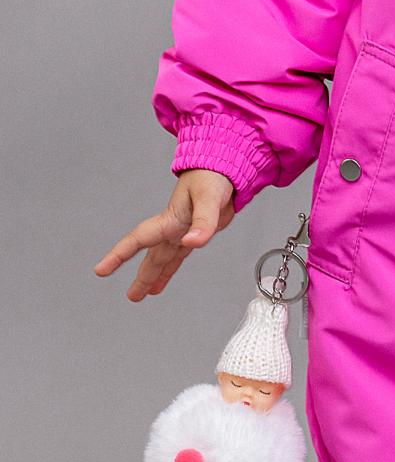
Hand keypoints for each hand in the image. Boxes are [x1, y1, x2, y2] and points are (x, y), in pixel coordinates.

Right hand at [93, 169, 235, 300]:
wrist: (225, 166)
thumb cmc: (213, 175)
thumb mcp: (209, 197)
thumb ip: (203, 222)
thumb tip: (192, 243)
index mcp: (170, 219)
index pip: (139, 240)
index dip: (118, 255)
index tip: (101, 270)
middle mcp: (173, 227)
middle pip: (152, 256)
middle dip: (141, 276)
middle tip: (131, 296)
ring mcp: (183, 230)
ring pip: (164, 258)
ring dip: (154, 276)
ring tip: (142, 294)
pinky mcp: (196, 232)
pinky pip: (179, 255)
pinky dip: (171, 269)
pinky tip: (164, 280)